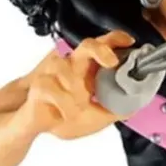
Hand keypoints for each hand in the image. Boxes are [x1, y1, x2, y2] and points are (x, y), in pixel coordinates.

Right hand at [16, 32, 133, 139]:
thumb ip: (114, 111)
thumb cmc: (61, 117)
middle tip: (111, 61)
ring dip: (75, 90)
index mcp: (88, 71)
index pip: (103, 47)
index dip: (114, 40)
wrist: (30, 125)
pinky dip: (62, 102)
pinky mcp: (37, 83)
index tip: (128, 42)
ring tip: (79, 107)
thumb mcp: (94, 119)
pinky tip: (66, 113)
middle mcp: (71, 66)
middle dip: (100, 48)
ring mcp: (53, 72)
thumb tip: (136, 104)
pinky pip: (50, 85)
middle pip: (87, 45)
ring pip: (65, 66)